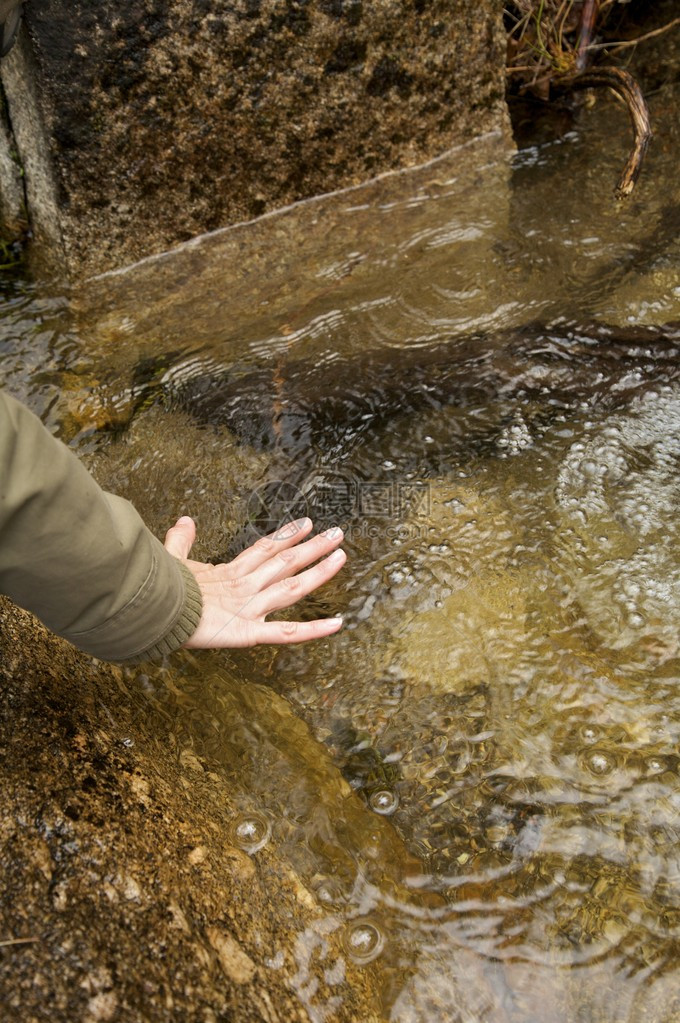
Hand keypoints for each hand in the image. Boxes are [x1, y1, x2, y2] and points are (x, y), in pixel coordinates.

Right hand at [163, 515, 345, 647]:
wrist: (151, 611)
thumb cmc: (157, 589)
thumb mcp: (170, 562)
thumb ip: (181, 542)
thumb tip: (184, 519)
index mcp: (229, 572)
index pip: (264, 549)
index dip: (286, 535)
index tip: (307, 523)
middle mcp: (245, 586)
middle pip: (286, 562)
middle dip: (313, 547)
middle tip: (338, 533)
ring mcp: (249, 608)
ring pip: (292, 588)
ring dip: (319, 572)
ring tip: (342, 555)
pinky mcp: (248, 633)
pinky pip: (287, 633)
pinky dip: (314, 631)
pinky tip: (338, 624)